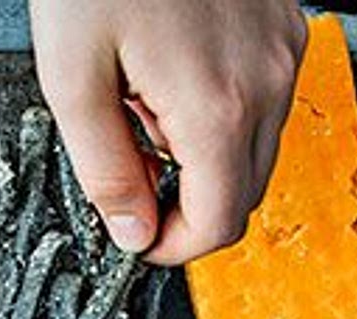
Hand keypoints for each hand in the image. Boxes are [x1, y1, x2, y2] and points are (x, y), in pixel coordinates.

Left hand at [31, 0, 307, 264]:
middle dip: (187, 202)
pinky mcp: (285, 33)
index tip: (144, 240)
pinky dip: (223, 115)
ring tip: (148, 99)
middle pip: (243, 196)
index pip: (218, 224)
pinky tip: (178, 74)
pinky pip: (264, 106)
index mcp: (214, 109)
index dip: (176, 247)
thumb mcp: (72, 73)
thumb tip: (131, 232)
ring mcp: (282, 57)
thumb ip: (104, 167)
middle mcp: (264, 87)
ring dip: (204, 157)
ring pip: (255, 154)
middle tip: (133, 163)